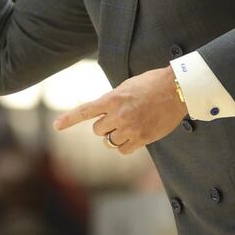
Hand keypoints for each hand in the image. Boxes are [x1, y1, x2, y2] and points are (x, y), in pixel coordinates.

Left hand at [54, 66, 187, 154]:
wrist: (177, 89)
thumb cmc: (153, 84)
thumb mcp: (127, 86)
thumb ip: (113, 100)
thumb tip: (104, 113)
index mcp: (113, 98)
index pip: (85, 110)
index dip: (69, 119)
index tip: (56, 126)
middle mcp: (118, 115)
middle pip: (98, 130)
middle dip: (105, 126)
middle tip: (119, 118)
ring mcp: (130, 128)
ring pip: (109, 141)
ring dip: (114, 136)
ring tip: (129, 126)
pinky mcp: (142, 139)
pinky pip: (122, 150)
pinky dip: (125, 145)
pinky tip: (135, 135)